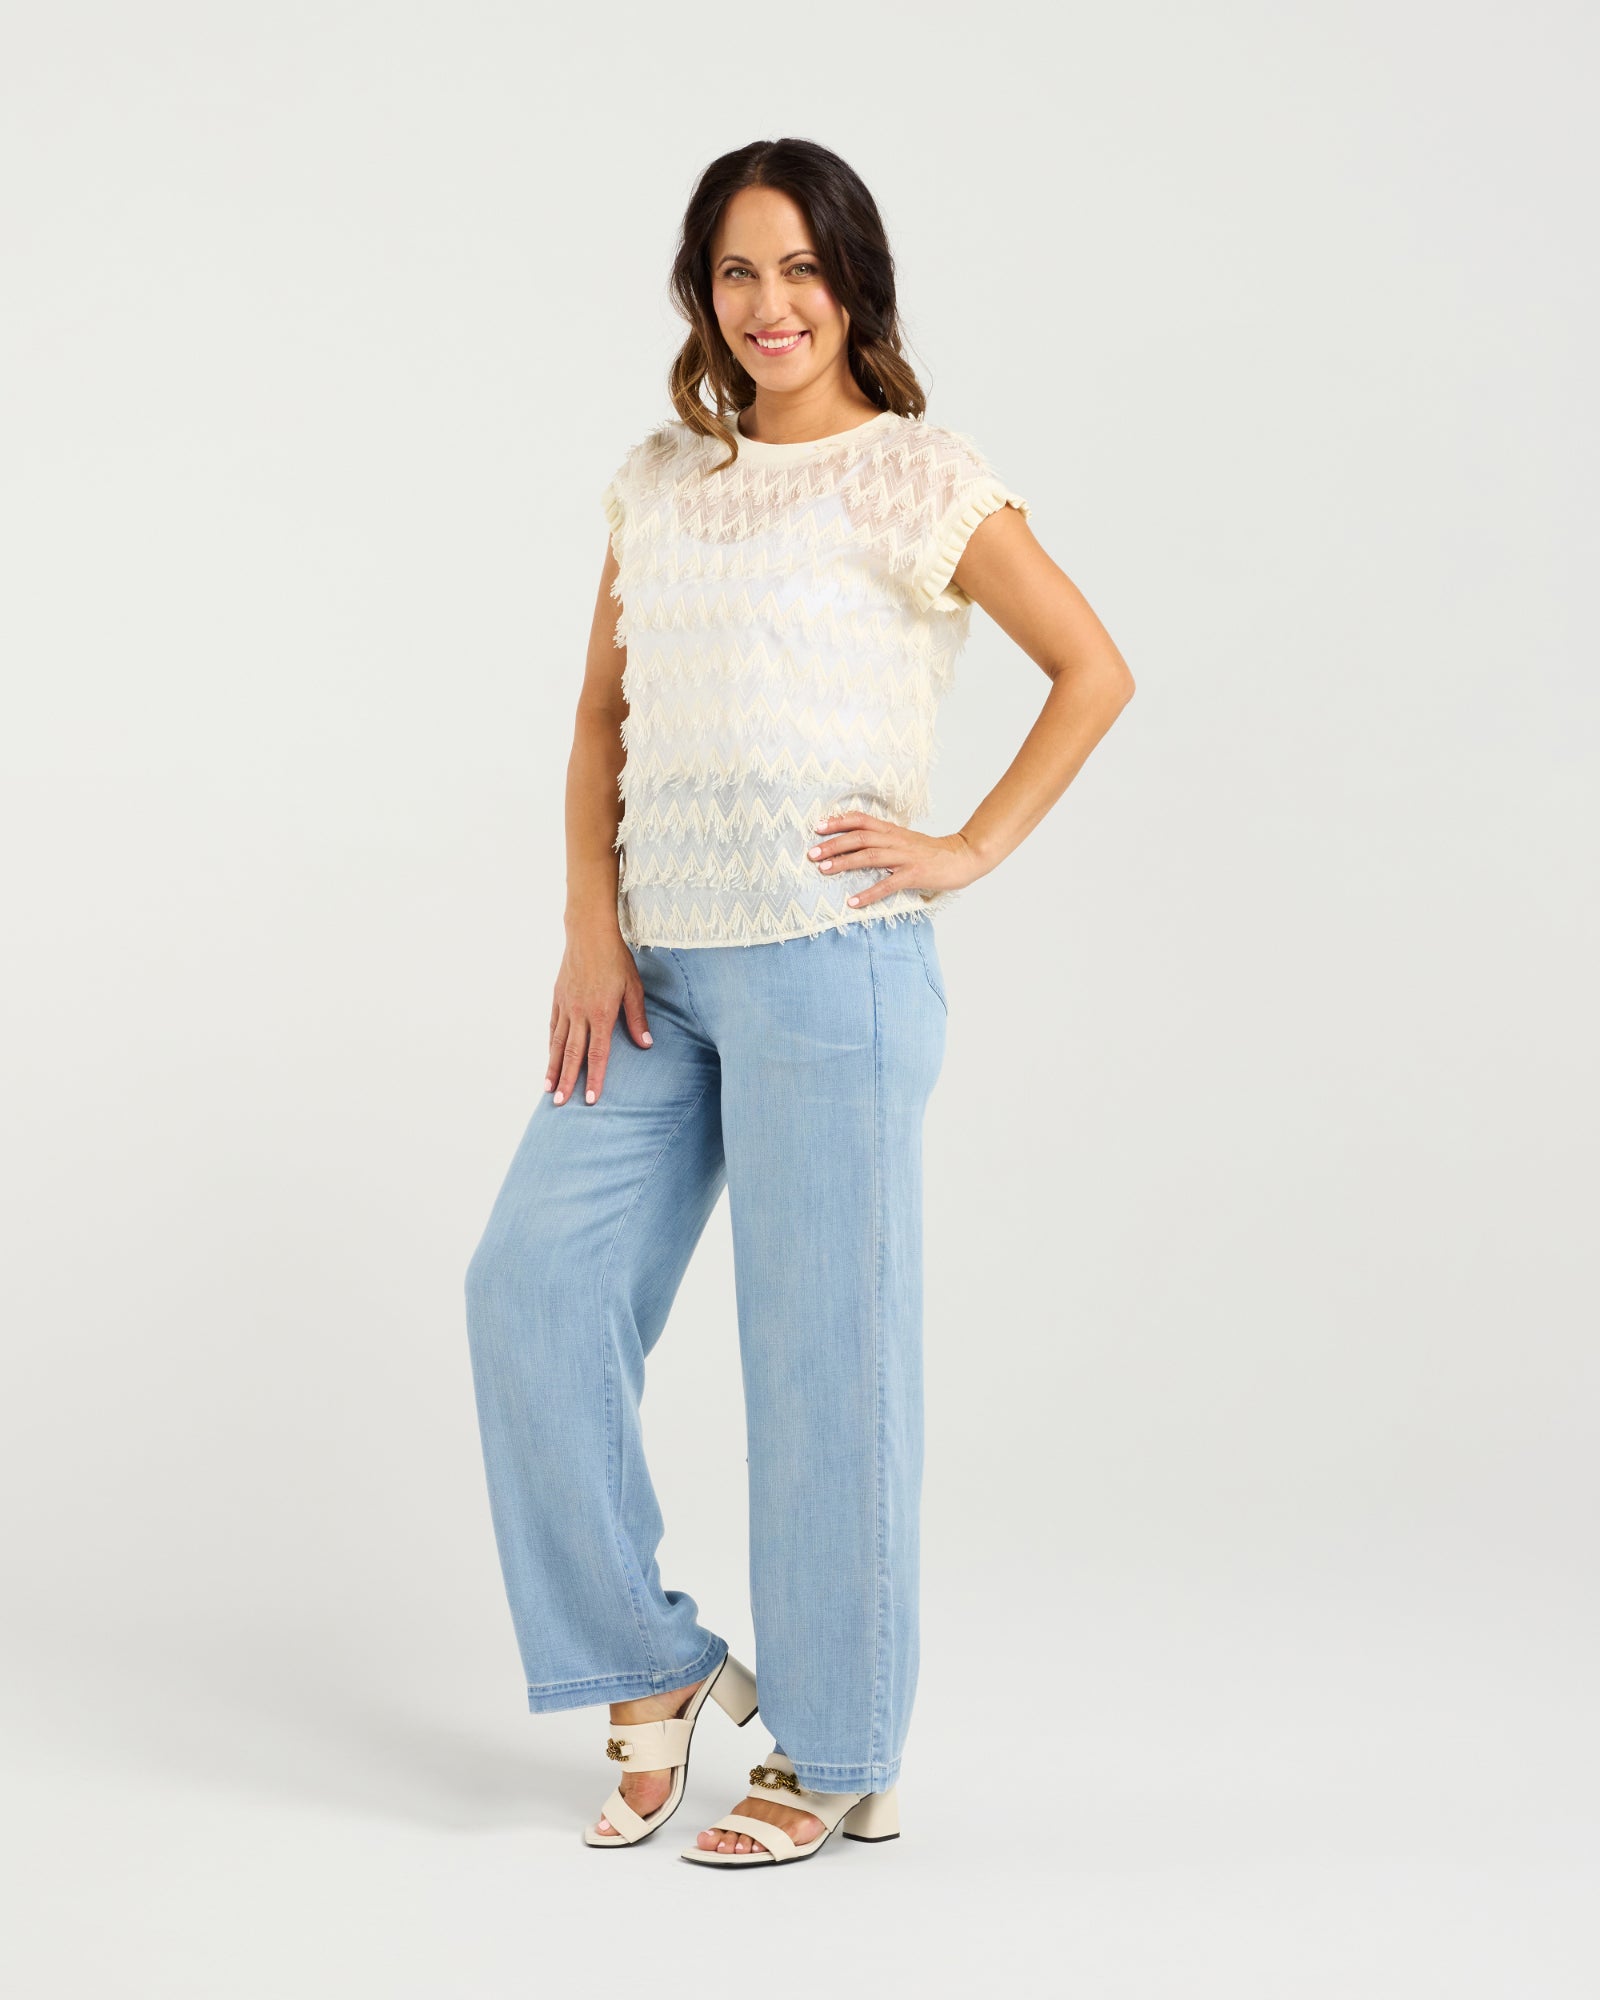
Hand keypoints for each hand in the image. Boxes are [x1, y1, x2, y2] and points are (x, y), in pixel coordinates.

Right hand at [546, 919, 650, 1105]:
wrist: (589, 933)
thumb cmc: (616, 959)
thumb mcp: (633, 988)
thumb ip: (637, 1018)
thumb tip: (645, 1045)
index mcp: (601, 1014)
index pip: (597, 1054)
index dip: (595, 1078)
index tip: (590, 1099)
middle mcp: (580, 1014)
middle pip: (572, 1054)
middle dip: (567, 1081)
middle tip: (559, 1103)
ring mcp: (566, 1006)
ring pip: (557, 1043)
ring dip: (553, 1068)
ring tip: (548, 1089)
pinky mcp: (557, 998)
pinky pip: (553, 1027)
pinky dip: (551, 1045)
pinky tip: (550, 1057)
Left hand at [805, 813, 986, 908]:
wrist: (962, 857)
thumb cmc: (931, 852)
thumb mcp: (905, 840)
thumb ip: (883, 840)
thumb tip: (857, 845)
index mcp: (893, 830)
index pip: (861, 820)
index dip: (839, 821)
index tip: (817, 826)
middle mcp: (896, 840)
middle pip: (859, 837)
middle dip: (833, 844)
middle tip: (811, 853)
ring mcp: (905, 857)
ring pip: (869, 856)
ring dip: (844, 863)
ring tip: (823, 870)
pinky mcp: (914, 874)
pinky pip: (887, 884)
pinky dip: (868, 893)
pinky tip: (853, 902)